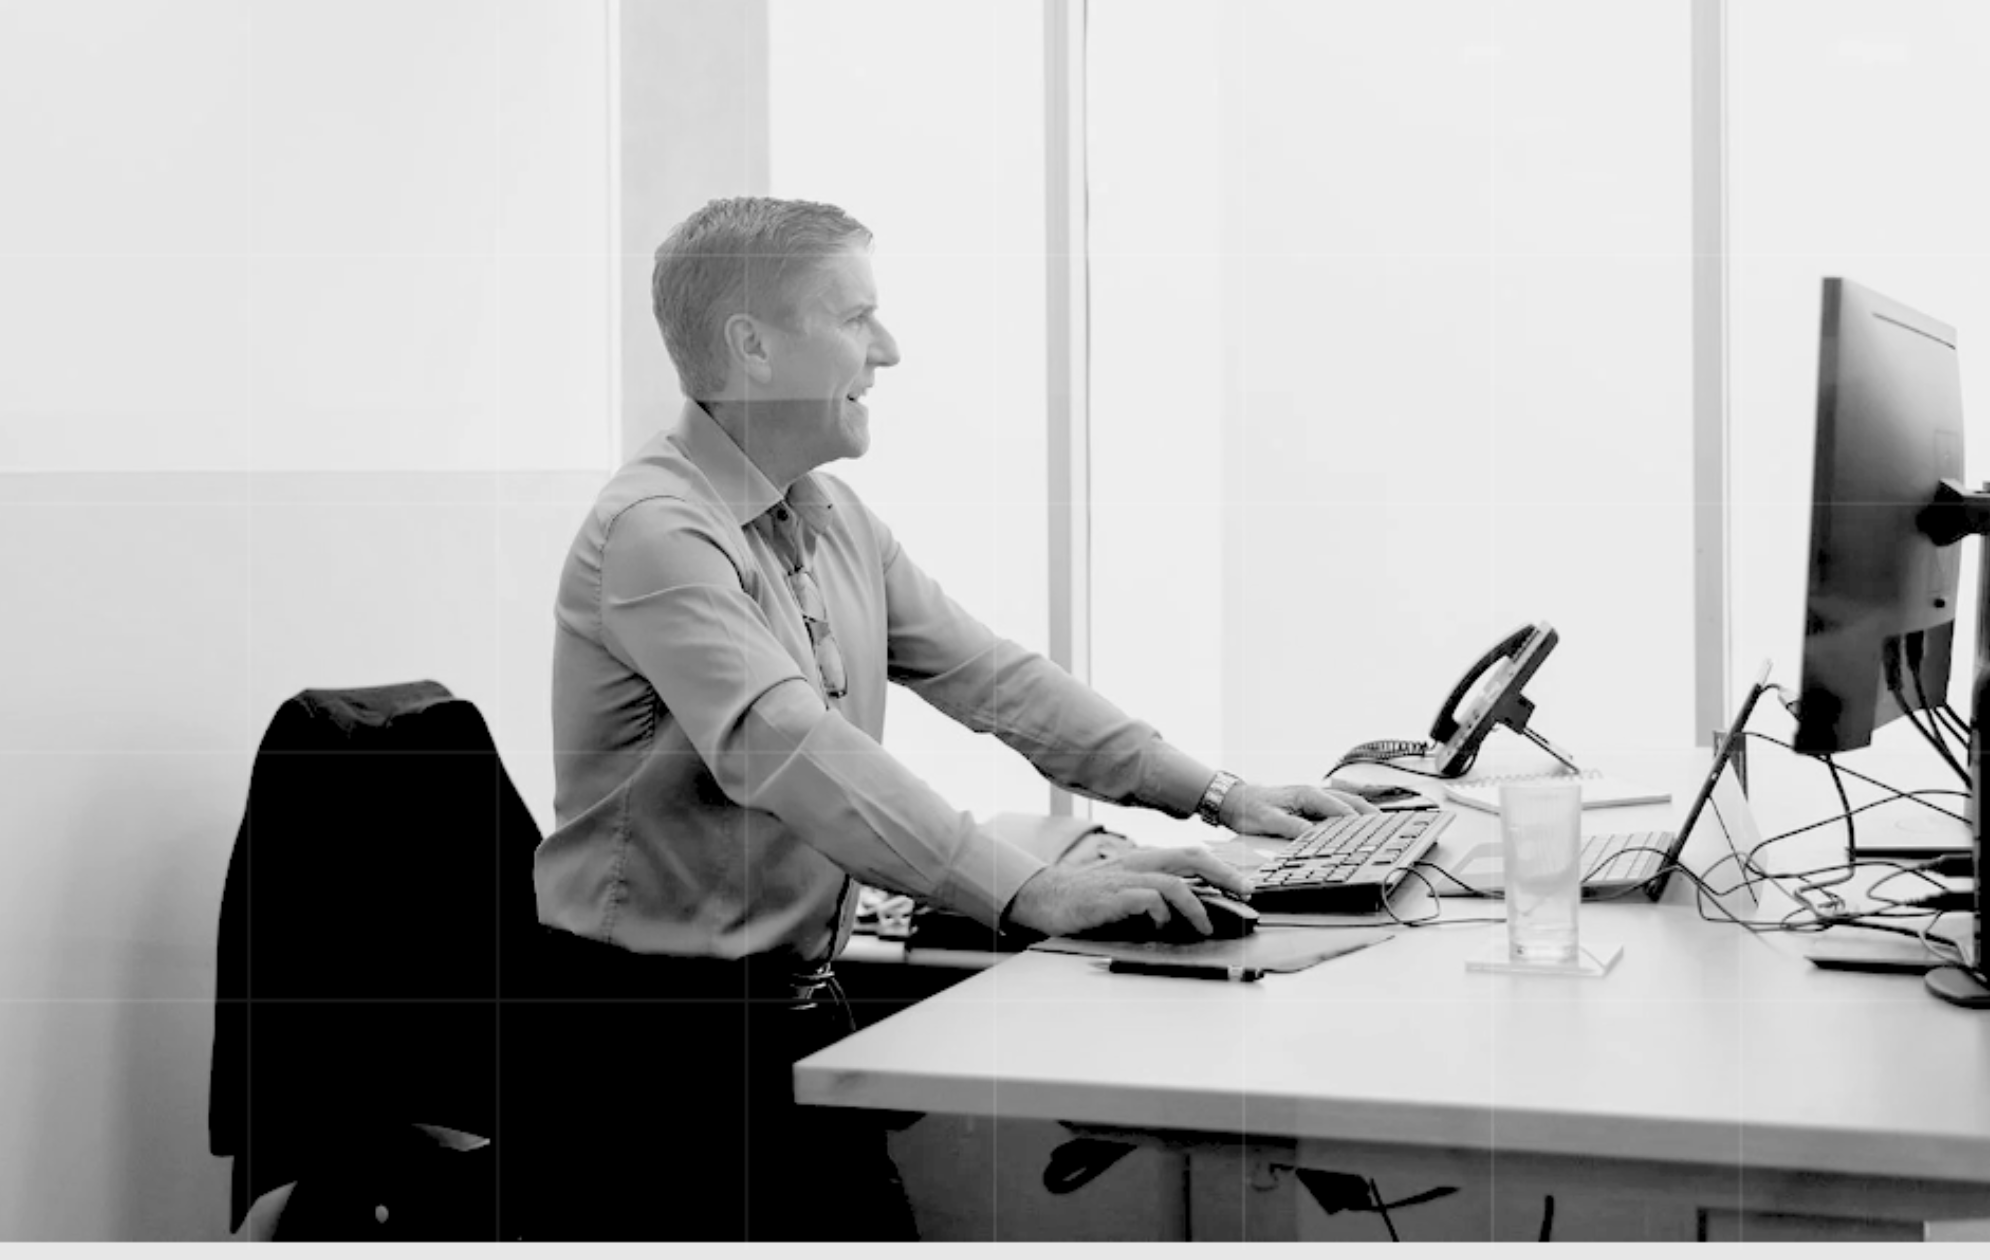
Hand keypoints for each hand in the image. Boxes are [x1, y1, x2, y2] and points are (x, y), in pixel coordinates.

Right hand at [1003, 846, 1250, 938]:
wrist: (1047, 898)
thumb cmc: (1090, 896)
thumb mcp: (1127, 887)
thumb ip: (1156, 891)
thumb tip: (1194, 907)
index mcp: (1145, 860)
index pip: (1191, 854)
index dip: (1222, 866)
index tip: (1244, 884)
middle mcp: (1139, 863)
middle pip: (1190, 858)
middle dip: (1223, 874)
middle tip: (1244, 893)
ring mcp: (1126, 879)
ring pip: (1174, 883)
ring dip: (1195, 907)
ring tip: (1204, 927)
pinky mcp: (1112, 897)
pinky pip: (1148, 900)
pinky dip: (1161, 914)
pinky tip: (1161, 927)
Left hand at [1219, 781, 1375, 839]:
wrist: (1233, 800)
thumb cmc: (1250, 808)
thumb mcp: (1270, 820)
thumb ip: (1293, 827)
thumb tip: (1315, 836)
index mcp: (1307, 795)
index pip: (1340, 810)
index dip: (1357, 823)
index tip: (1372, 834)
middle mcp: (1312, 792)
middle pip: (1350, 801)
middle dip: (1370, 814)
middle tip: (1388, 827)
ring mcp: (1311, 797)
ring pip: (1346, 801)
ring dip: (1364, 811)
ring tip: (1381, 823)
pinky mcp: (1308, 803)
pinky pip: (1336, 805)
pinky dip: (1351, 811)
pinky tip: (1357, 819)